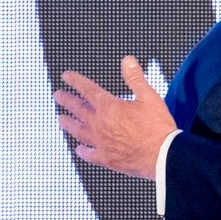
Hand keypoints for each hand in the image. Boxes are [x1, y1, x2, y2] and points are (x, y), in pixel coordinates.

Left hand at [54, 56, 175, 179]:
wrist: (163, 155)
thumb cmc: (158, 127)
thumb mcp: (150, 97)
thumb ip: (135, 78)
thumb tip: (127, 61)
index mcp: (110, 107)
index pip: (87, 90)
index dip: (75, 81)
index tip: (66, 76)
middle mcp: (100, 124)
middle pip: (78, 109)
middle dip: (66, 100)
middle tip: (58, 95)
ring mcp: (101, 143)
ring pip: (78, 131)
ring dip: (68, 123)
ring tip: (61, 119)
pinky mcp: (106, 158)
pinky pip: (89, 154)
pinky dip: (82, 150)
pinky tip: (79, 149)